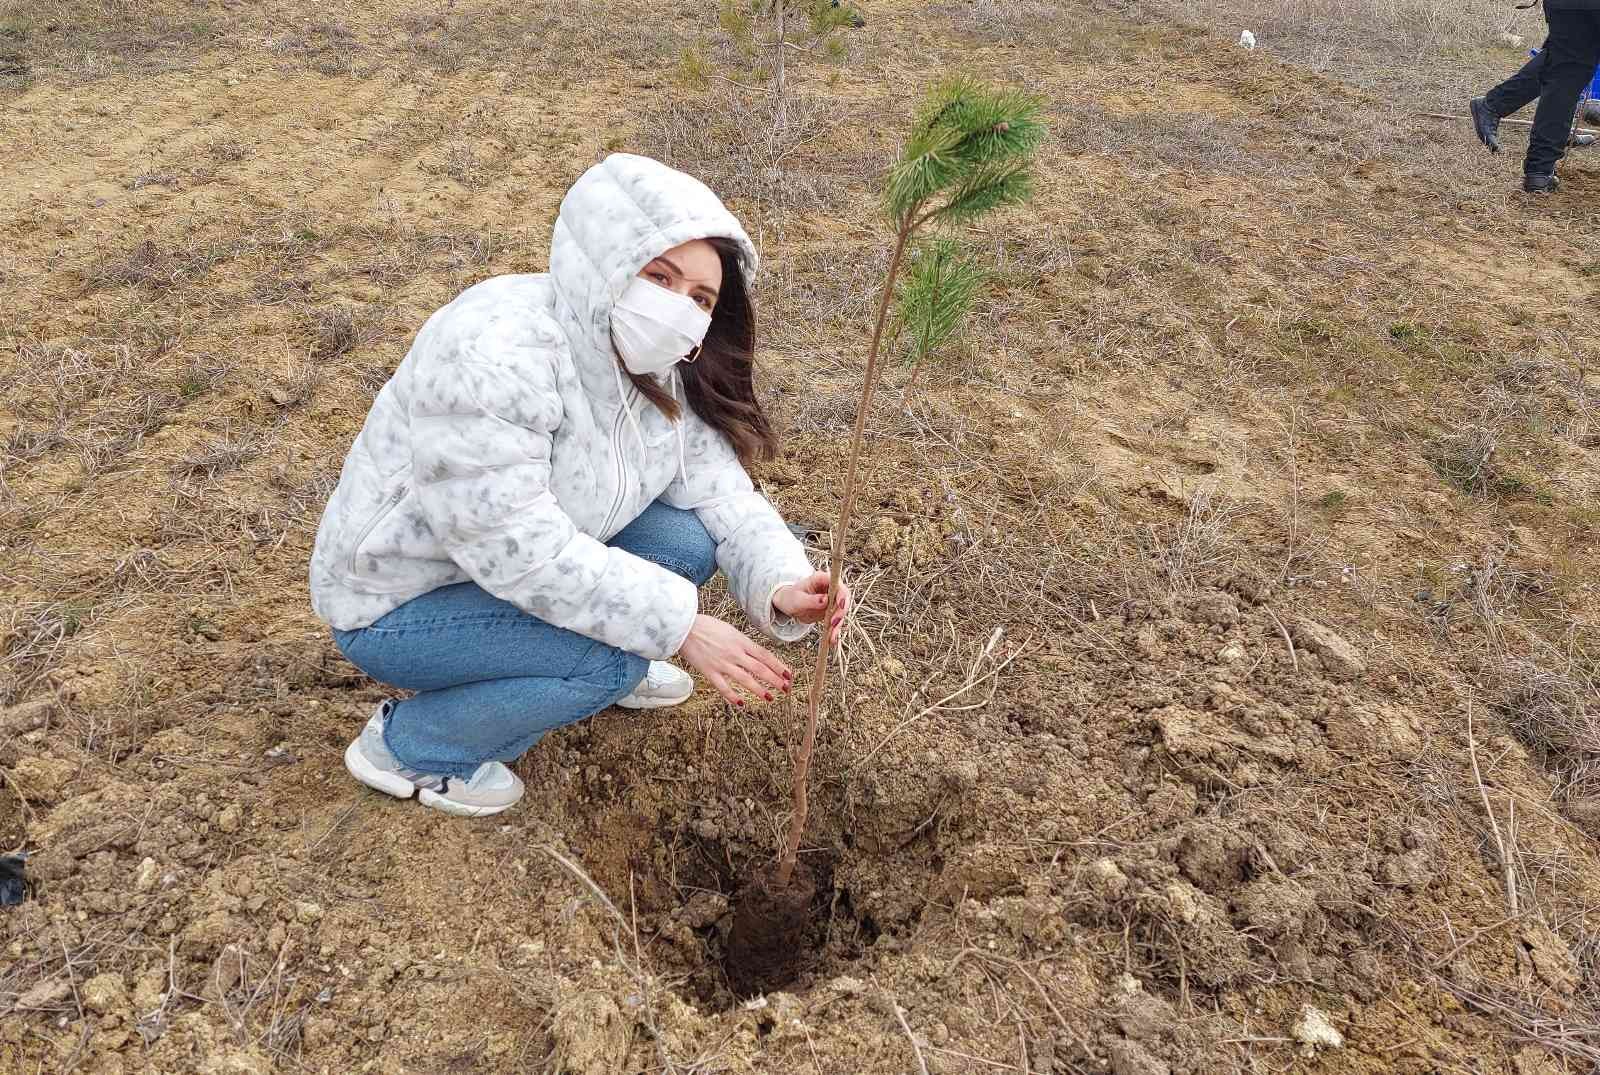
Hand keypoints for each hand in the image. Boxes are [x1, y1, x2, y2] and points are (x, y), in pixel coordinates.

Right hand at [677, 614, 791, 707]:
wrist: (684, 627)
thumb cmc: (706, 626)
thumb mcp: (730, 630)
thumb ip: (742, 642)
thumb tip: (755, 654)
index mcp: (741, 641)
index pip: (765, 655)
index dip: (778, 666)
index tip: (788, 674)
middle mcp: (735, 653)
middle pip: (760, 669)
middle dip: (775, 680)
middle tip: (785, 688)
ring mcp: (722, 663)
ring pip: (746, 679)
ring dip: (759, 690)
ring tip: (770, 698)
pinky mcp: (709, 672)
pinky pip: (724, 687)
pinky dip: (733, 696)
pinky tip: (741, 703)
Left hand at [773, 572, 850, 646]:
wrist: (788, 604)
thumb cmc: (790, 597)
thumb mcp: (797, 599)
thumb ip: (811, 600)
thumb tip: (826, 600)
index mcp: (823, 579)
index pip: (838, 585)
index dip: (842, 594)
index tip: (840, 605)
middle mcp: (831, 588)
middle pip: (844, 599)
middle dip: (841, 612)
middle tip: (833, 624)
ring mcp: (833, 600)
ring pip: (841, 612)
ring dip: (838, 625)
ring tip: (831, 637)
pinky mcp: (832, 611)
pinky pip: (836, 621)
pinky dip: (834, 631)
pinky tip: (832, 640)